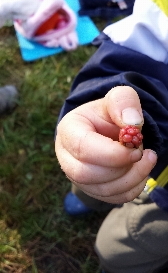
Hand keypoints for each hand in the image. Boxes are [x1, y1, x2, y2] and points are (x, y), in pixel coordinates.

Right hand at [55, 86, 156, 203]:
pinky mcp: (91, 188)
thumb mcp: (118, 98)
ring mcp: (76, 176)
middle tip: (144, 153)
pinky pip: (112, 198)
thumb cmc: (109, 114)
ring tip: (146, 158)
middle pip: (86, 174)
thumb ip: (124, 102)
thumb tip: (132, 123)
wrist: (107, 128)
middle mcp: (67, 156)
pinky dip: (132, 188)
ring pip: (101, 190)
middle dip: (121, 168)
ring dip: (131, 178)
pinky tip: (139, 171)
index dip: (111, 154)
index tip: (135, 150)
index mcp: (69, 130)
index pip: (82, 147)